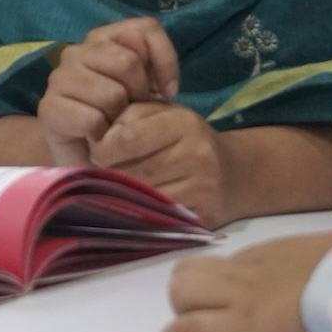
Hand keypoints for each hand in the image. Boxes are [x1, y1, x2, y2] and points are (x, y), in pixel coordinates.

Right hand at [39, 17, 180, 165]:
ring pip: (112, 94)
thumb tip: (165, 87)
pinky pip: (92, 120)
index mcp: (102, 39)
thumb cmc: (120, 120)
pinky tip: (98, 141)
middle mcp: (77, 51)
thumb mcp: (146, 91)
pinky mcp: (48, 108)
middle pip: (128, 62)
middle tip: (133, 113)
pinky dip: (102, 137)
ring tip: (114, 127)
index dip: (164, 60)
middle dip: (140, 95)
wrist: (86, 159)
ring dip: (120, 119)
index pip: (144, 28)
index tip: (167, 91)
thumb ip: (155, 70)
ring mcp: (59, 78)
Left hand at [90, 101, 242, 224]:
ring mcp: (202, 189)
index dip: (104, 147)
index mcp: (183, 124)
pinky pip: (157, 218)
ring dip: (123, 194)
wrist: (234, 173)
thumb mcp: (162, 114)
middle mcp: (197, 155)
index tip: (98, 150)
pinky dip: (142, 212)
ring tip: (121, 186)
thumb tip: (98, 139)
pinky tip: (139, 203)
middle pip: (132, 171)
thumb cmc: (185, 139)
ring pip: (142, 198)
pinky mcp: (202, 217)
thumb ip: (129, 116)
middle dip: (109, 173)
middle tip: (105, 171)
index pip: (127, 139)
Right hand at [162, 232, 331, 331]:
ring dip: (195, 284)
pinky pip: (230, 257)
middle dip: (182, 306)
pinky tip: (255, 282)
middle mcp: (240, 292)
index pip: (188, 328)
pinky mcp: (267, 246)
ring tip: (217, 299)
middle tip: (203, 320)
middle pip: (180, 288)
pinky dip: (229, 272)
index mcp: (248, 323)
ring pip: (194, 266)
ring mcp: (251, 264)